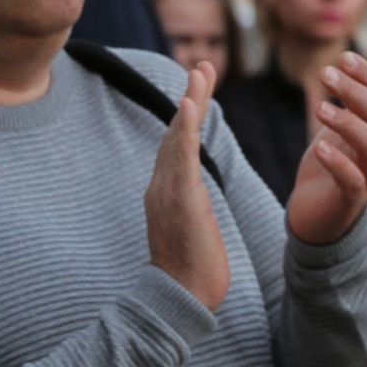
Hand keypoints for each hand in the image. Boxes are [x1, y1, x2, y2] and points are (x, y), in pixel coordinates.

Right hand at [146, 60, 229, 310]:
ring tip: (200, 72)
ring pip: (179, 138)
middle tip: (203, 65)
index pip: (179, 145)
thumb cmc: (191, 273)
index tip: (200, 88)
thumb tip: (198, 198)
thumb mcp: (193, 230)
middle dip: (192, 97)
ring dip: (191, 102)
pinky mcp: (180, 200)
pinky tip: (191, 105)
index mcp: (167, 193)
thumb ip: (193, 208)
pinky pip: (183, 158)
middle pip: (177, 133)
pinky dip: (186, 129)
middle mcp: (162, 186)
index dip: (189, 115)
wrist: (181, 301)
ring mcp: (168, 192)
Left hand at [286, 51, 366, 247]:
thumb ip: (366, 90)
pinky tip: (320, 146)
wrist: (318, 214)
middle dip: (353, 92)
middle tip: (324, 74)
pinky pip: (351, 180)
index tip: (343, 57)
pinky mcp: (350, 199)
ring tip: (319, 108)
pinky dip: (338, 162)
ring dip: (346, 123)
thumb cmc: (335, 164)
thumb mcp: (348, 120)